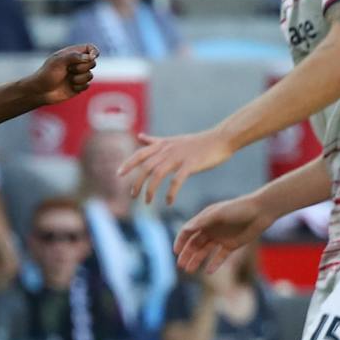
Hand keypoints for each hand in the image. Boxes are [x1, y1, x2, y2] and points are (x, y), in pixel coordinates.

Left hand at [29, 44, 97, 104]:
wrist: (40, 91)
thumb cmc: (47, 74)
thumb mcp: (58, 61)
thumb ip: (74, 56)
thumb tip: (90, 57)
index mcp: (72, 54)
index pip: (90, 48)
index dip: (94, 52)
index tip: (91, 57)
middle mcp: (77, 63)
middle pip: (92, 62)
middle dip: (82, 67)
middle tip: (69, 70)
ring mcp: (78, 75)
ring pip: (90, 75)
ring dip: (79, 78)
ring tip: (68, 79)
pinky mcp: (79, 86)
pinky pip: (87, 85)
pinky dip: (78, 86)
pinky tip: (69, 87)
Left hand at [121, 127, 235, 207]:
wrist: (220, 139)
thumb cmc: (197, 142)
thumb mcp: (173, 140)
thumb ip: (155, 141)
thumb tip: (140, 137)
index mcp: (163, 145)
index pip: (140, 154)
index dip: (128, 164)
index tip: (118, 174)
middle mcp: (168, 150)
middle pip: (146, 167)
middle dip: (137, 182)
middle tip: (133, 196)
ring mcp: (179, 157)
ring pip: (158, 174)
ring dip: (150, 190)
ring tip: (147, 202)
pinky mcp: (191, 164)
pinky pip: (177, 180)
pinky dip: (171, 192)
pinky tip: (169, 201)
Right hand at [172, 195, 270, 273]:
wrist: (261, 211)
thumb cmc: (239, 208)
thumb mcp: (219, 213)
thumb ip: (202, 222)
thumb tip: (186, 229)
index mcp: (204, 220)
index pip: (187, 232)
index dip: (180, 241)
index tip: (176, 252)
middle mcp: (210, 229)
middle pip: (194, 244)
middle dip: (186, 254)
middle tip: (180, 266)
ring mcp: (220, 238)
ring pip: (204, 252)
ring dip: (196, 260)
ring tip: (190, 270)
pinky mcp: (231, 245)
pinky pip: (220, 257)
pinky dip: (214, 264)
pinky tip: (208, 271)